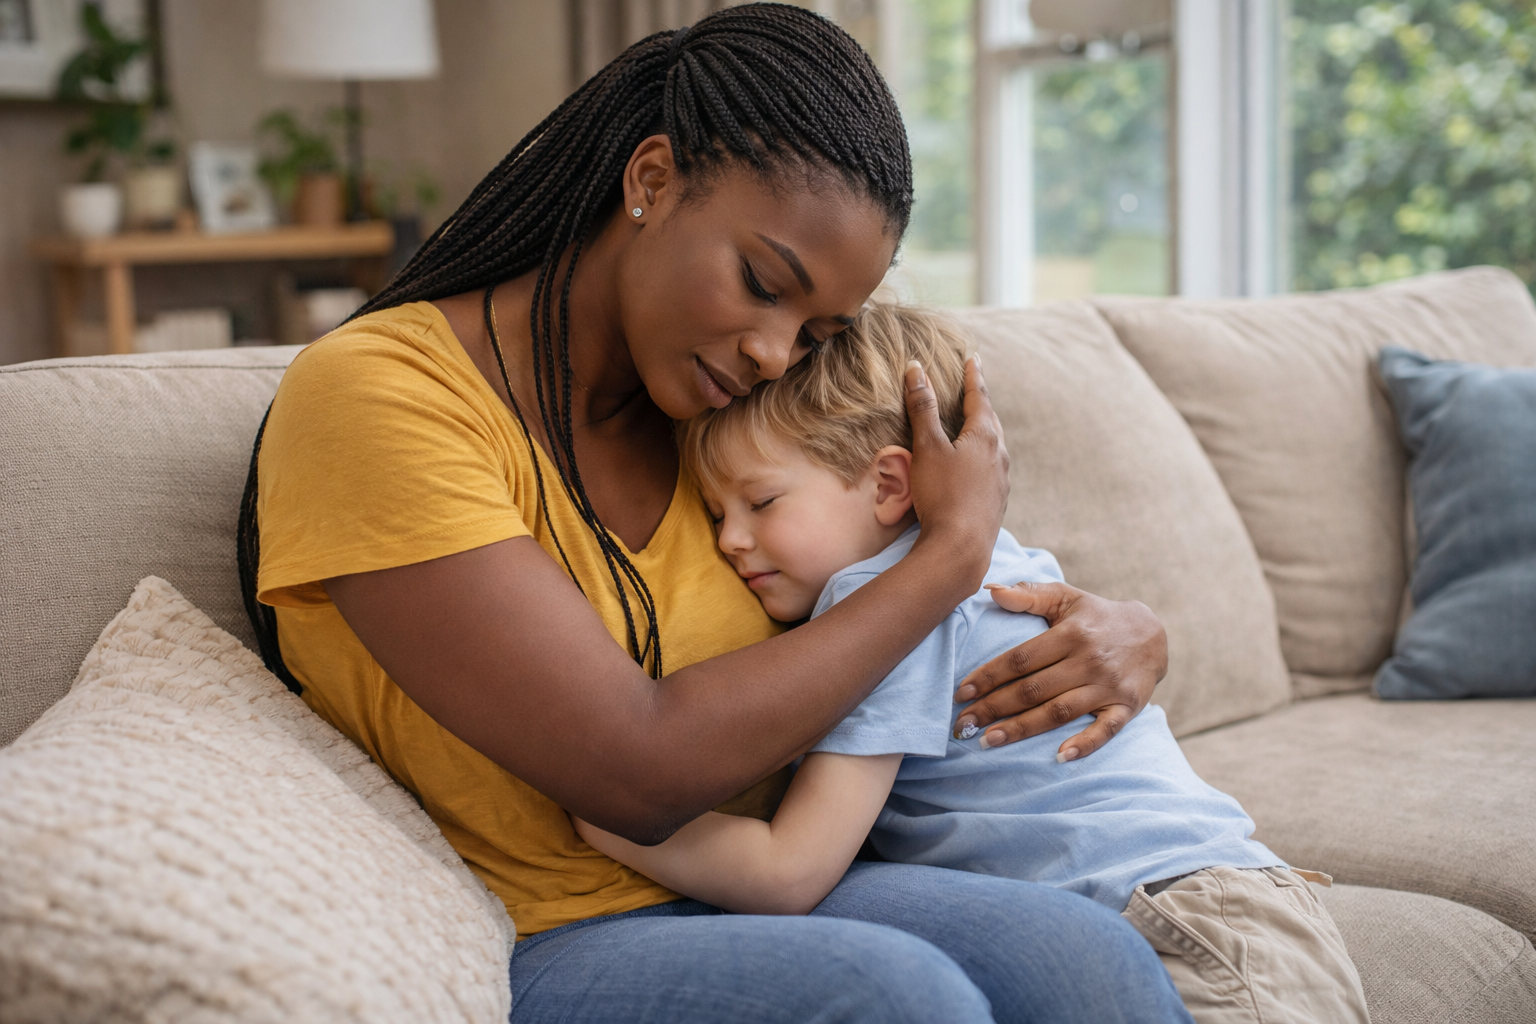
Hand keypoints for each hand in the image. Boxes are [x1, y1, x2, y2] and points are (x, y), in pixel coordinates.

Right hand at [904, 356, 1008, 578]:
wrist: (961, 549)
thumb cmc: (942, 495)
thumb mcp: (928, 448)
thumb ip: (922, 408)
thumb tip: (916, 370)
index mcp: (985, 437)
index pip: (979, 397)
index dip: (973, 377)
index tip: (972, 359)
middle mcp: (999, 455)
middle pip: (990, 421)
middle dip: (980, 403)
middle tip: (974, 389)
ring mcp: (1001, 480)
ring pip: (993, 446)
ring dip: (983, 431)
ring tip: (974, 425)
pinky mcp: (995, 501)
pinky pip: (991, 468)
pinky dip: (982, 456)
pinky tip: (974, 467)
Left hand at [951, 582, 1166, 759]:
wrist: (1153, 635)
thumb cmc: (1096, 617)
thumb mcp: (1066, 597)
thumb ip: (1029, 594)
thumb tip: (990, 589)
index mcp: (1070, 633)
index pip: (1021, 659)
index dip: (989, 676)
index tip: (960, 693)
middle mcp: (1089, 660)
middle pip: (1034, 689)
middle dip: (994, 708)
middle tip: (962, 725)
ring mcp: (1109, 686)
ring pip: (1060, 711)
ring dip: (1022, 729)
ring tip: (988, 741)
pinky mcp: (1128, 707)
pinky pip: (1106, 730)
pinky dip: (1085, 744)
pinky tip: (1059, 758)